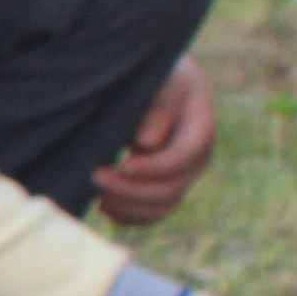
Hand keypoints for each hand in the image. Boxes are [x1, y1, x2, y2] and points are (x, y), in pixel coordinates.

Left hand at [92, 56, 217, 223]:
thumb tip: (147, 142)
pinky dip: (129, 216)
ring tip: (99, 194)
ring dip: (128, 206)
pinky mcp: (167, 187)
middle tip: (95, 176)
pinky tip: (105, 206)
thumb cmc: (155, 80)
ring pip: (164, 206)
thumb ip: (156, 111)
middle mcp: (198, 157)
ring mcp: (184, 175)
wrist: (157, 86)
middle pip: (172, 187)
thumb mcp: (158, 84)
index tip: (122, 165)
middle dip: (130, 188)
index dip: (153, 167)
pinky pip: (154, 213)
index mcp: (200, 126)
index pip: (184, 156)